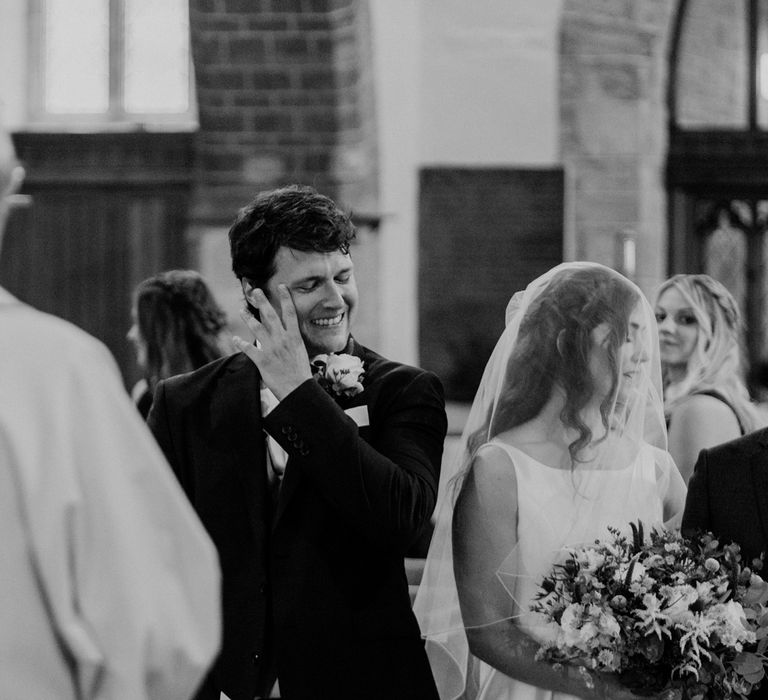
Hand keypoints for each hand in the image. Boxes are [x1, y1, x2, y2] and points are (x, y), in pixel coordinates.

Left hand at [232, 285, 311, 399]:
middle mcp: (282, 340)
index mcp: (294, 338)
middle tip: (255, 291)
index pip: (290, 313)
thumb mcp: (302, 354)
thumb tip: (291, 338)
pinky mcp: (261, 360)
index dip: (286, 298)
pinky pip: (248, 349)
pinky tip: (235, 339)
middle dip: (262, 302)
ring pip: (256, 328)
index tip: (282, 287)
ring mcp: (271, 349)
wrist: (298, 389)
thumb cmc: (302, 374)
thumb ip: (294, 344)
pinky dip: (240, 343)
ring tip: (241, 309)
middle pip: (271, 316)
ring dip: (247, 318)